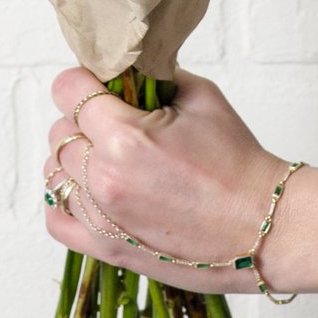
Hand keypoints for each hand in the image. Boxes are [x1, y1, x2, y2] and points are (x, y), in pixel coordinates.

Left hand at [42, 67, 290, 294]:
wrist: (263, 226)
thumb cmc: (239, 164)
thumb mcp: (202, 97)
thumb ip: (156, 76)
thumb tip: (128, 67)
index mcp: (125, 137)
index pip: (67, 89)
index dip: (84, 80)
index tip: (102, 87)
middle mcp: (104, 178)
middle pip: (61, 130)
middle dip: (85, 119)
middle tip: (119, 124)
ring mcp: (101, 219)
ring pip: (55, 172)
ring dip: (77, 159)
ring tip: (110, 159)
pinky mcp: (106, 250)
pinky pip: (56, 219)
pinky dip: (66, 201)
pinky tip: (94, 191)